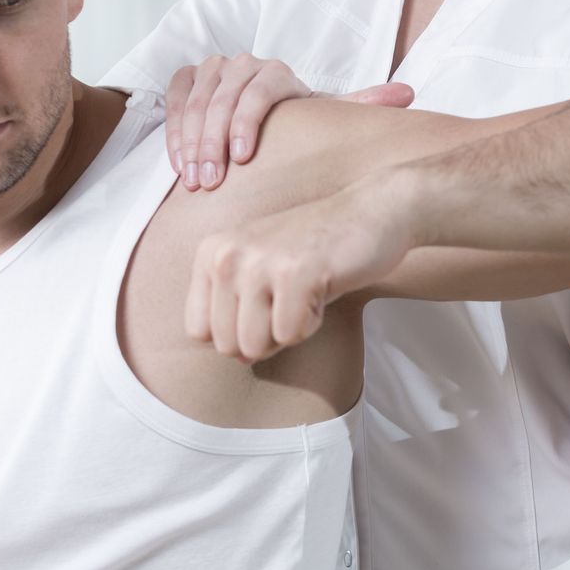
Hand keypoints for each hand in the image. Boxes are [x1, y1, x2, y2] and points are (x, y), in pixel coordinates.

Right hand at [164, 53, 412, 189]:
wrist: (258, 120)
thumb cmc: (294, 127)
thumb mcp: (323, 119)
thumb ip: (360, 106)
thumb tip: (408, 93)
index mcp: (278, 73)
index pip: (258, 90)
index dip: (246, 122)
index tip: (241, 159)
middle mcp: (243, 64)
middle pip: (223, 97)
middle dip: (213, 142)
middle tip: (210, 182)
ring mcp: (212, 69)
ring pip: (196, 100)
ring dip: (191, 141)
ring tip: (194, 180)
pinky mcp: (187, 78)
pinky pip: (175, 98)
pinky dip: (174, 130)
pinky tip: (178, 162)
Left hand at [186, 182, 411, 363]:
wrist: (371, 211)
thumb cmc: (316, 247)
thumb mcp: (258, 267)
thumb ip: (234, 308)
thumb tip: (237, 358)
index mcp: (210, 253)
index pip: (198, 332)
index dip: (236, 332)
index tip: (264, 303)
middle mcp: (225, 255)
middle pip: (227, 345)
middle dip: (265, 336)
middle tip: (289, 297)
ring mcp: (258, 263)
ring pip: (255, 346)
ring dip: (289, 329)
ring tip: (305, 291)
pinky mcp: (294, 274)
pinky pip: (290, 335)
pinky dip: (313, 322)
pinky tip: (322, 287)